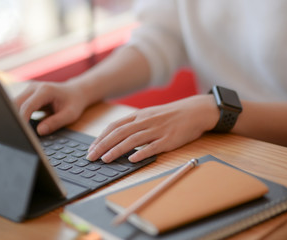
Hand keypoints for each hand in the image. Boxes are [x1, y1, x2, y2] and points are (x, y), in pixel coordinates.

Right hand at [15, 80, 89, 134]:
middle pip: (16, 104)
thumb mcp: (70, 115)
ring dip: (16, 117)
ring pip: (14, 105)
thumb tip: (39, 132)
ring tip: (20, 131)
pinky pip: (18, 106)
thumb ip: (55, 123)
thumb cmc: (74, 103)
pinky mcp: (27, 95)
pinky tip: (23, 126)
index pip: (28, 106)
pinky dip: (19, 115)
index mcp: (45, 90)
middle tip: (18, 135)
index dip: (22, 119)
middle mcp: (34, 87)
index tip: (20, 132)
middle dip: (16, 119)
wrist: (76, 92)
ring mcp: (29, 90)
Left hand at [86, 95, 218, 162]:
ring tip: (105, 160)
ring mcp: (157, 130)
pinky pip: (153, 146)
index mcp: (139, 116)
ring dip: (116, 150)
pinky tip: (132, 159)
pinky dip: (141, 153)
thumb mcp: (150, 115)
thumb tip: (117, 138)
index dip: (101, 137)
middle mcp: (145, 122)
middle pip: (119, 133)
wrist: (195, 111)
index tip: (91, 148)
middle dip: (103, 145)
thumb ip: (135, 125)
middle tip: (91, 157)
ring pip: (132, 140)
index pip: (114, 126)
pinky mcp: (169, 139)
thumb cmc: (170, 115)